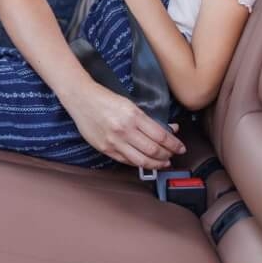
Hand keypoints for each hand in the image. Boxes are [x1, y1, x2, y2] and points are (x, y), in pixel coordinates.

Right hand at [63, 78, 184, 168]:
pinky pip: (126, 161)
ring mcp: (114, 141)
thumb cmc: (105, 98)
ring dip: (156, 163)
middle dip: (168, 155)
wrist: (81, 98)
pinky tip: (145, 162)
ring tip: (163, 162)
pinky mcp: (105, 148)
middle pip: (153, 150)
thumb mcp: (130, 104)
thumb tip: (169, 129)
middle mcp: (124, 130)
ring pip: (141, 160)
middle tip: (173, 155)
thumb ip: (149, 119)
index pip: (160, 135)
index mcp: (133, 115)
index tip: (180, 147)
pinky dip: (139, 163)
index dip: (174, 144)